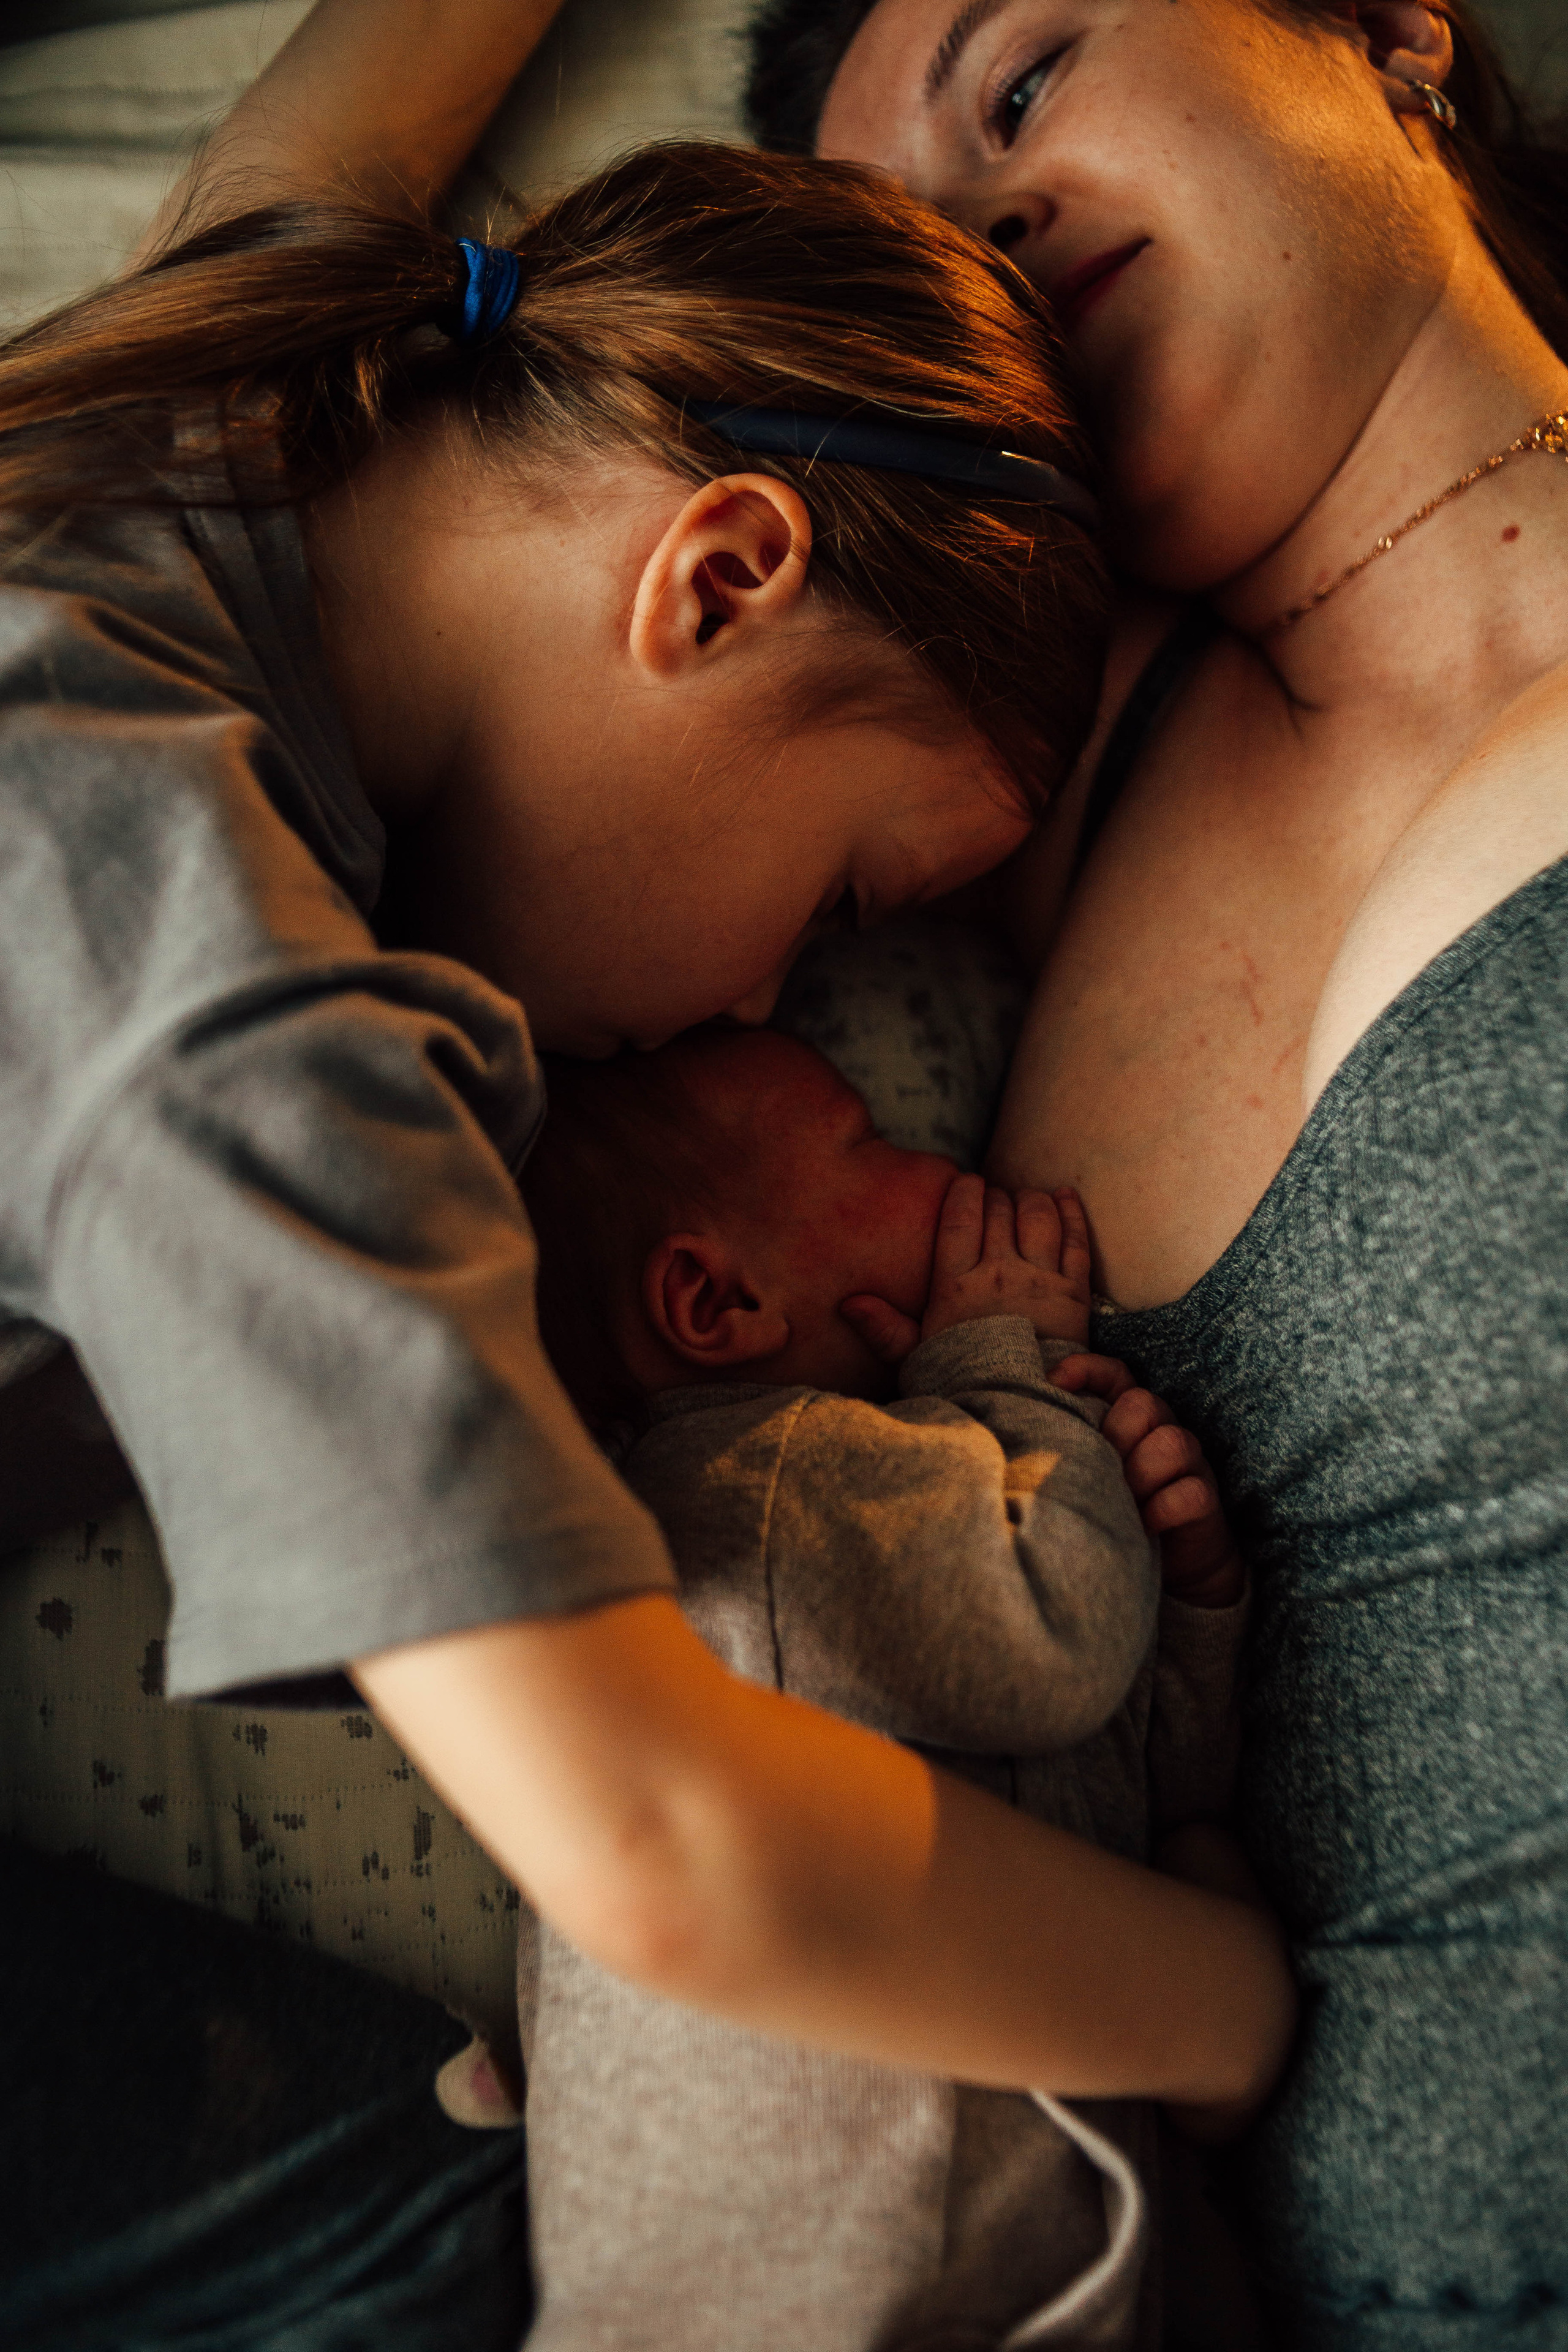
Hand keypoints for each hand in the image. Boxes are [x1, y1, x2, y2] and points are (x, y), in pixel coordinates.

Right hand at [842, 1177, 1090, 1363]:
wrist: (1018, 1408)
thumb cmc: (963, 1381)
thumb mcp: (915, 1356)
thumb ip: (883, 1327)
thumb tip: (849, 1304)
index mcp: (956, 1285)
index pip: (959, 1219)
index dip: (964, 1192)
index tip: (967, 1181)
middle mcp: (999, 1274)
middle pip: (1000, 1212)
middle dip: (997, 1196)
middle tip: (996, 1197)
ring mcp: (1040, 1281)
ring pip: (1038, 1218)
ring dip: (1031, 1200)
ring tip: (1026, 1198)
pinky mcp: (1074, 1293)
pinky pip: (1076, 1241)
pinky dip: (1071, 1213)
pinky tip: (1065, 1196)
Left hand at [1054, 1364, 1241, 1607]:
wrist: (1175, 1564)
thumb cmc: (1121, 1511)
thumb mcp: (1091, 1475)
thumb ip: (1071, 1448)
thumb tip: (1024, 1435)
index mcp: (1134, 1419)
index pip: (1116, 1374)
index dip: (1087, 1369)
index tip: (1053, 1381)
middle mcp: (1164, 1431)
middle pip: (1143, 1404)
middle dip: (1115, 1436)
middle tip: (1100, 1472)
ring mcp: (1191, 1463)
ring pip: (1172, 1444)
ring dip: (1139, 1475)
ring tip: (1123, 1503)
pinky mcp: (1206, 1499)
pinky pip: (1191, 1492)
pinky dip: (1162, 1509)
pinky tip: (1144, 1526)